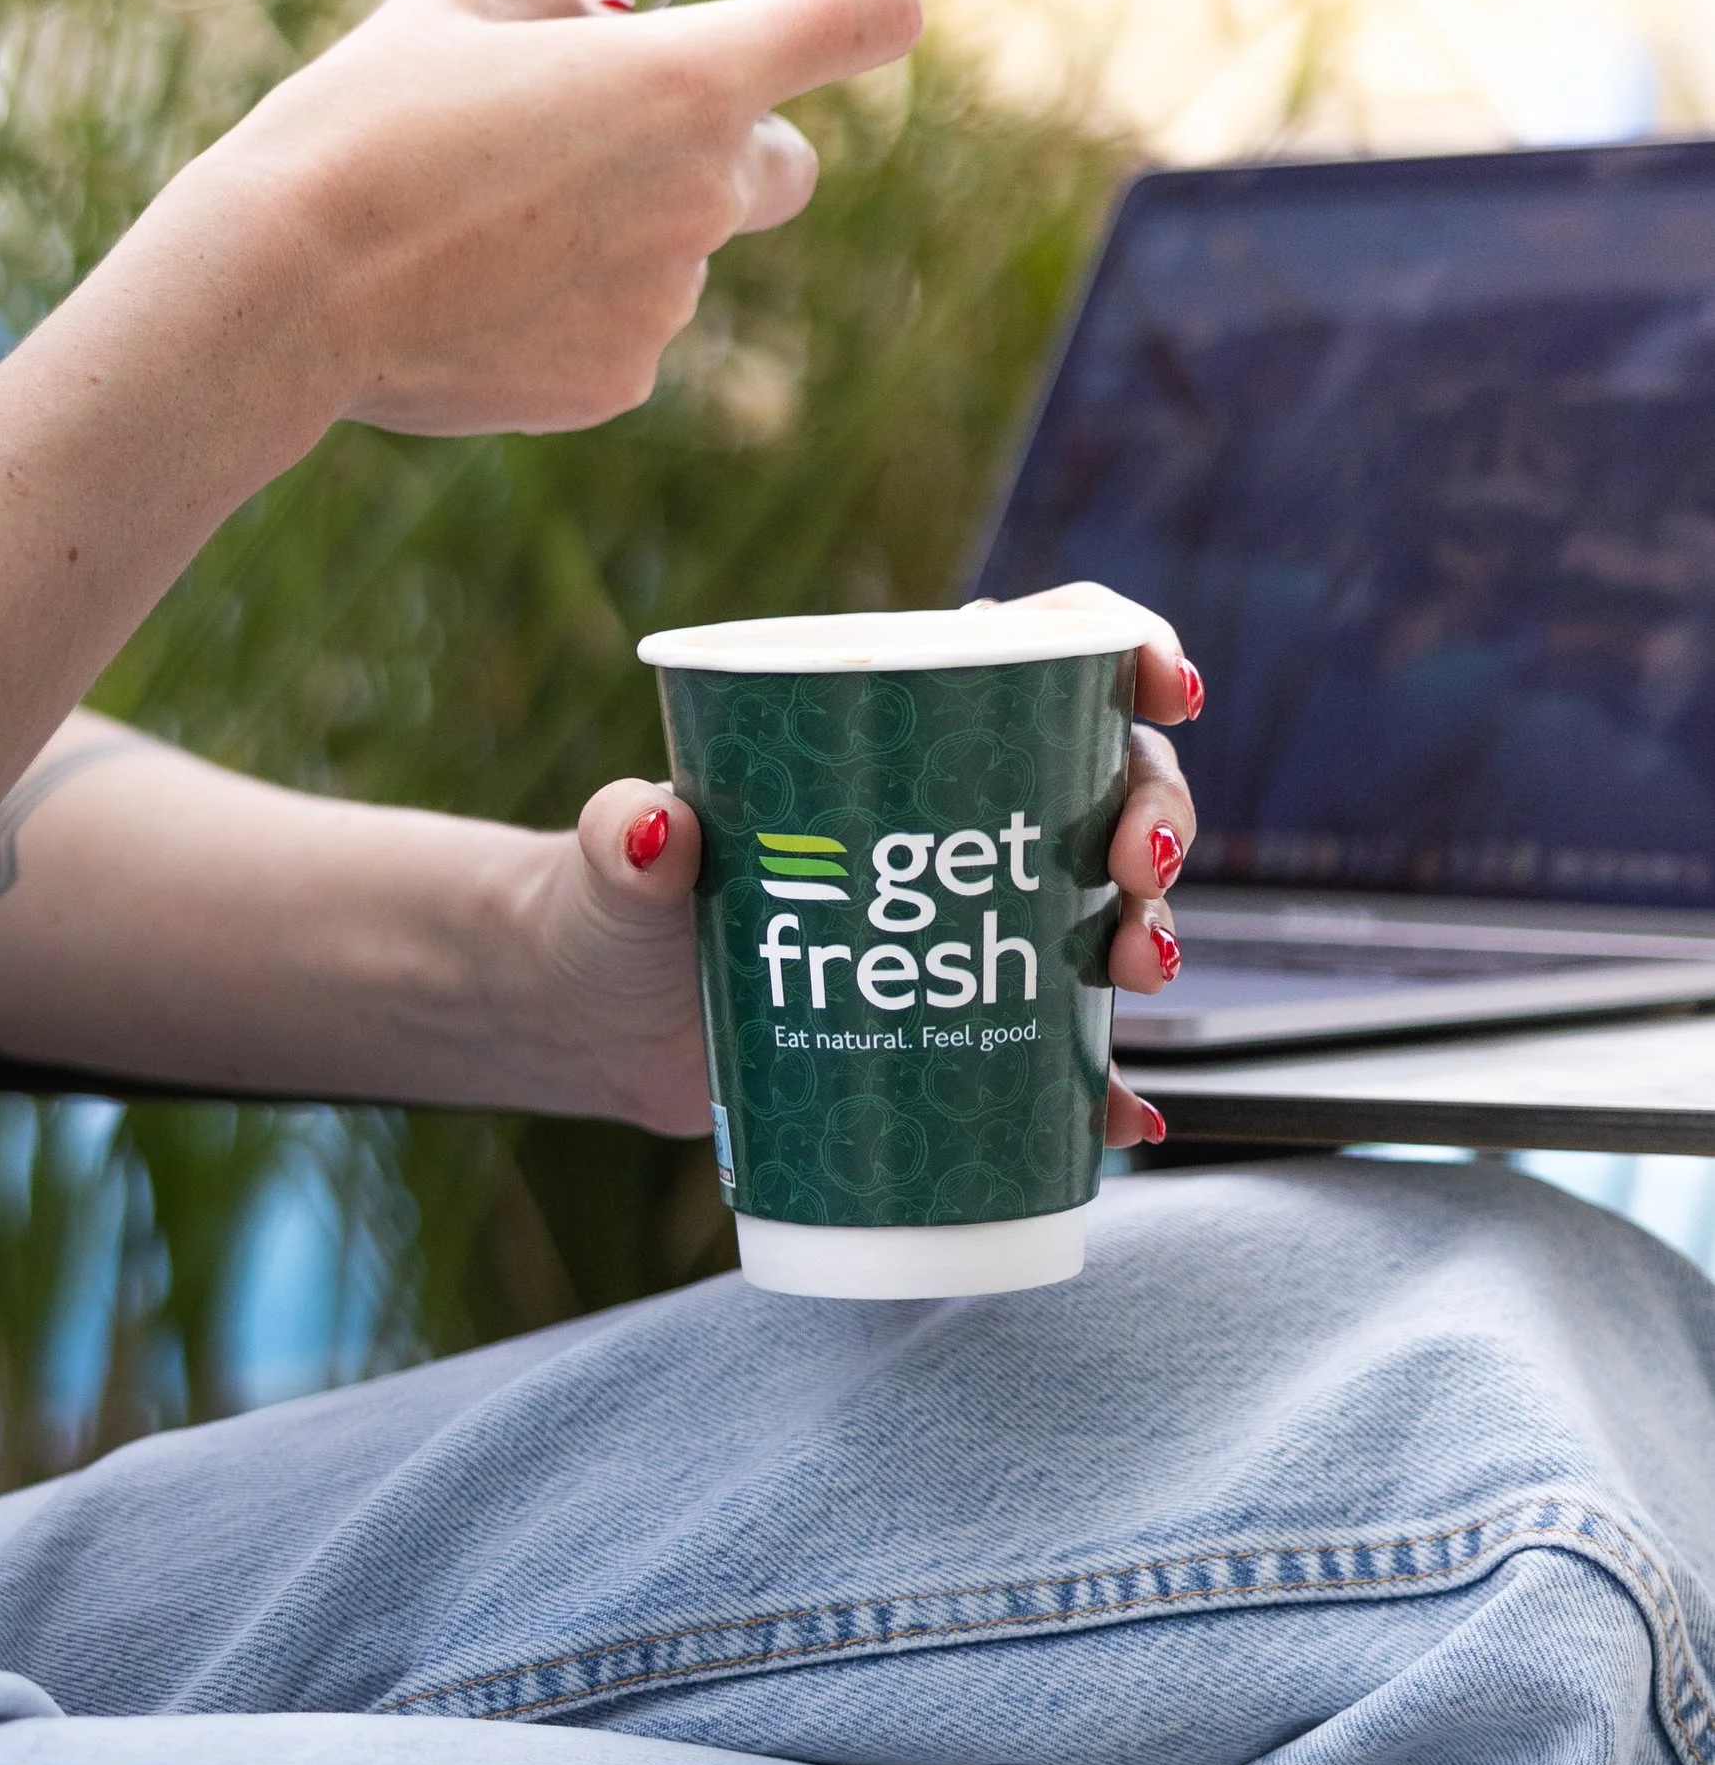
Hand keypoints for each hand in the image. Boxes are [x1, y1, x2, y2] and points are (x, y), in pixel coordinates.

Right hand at [156, 0, 922, 436]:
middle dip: (728, 146)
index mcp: (684, 77)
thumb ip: (556, 9)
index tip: (857, 2)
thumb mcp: (447, 14)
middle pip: (787, 163)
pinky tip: (474, 297)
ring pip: (682, 254)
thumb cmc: (357, 126)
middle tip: (616, 137)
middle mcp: (703, 193)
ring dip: (620, 234)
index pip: (859, 25)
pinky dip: (573, 311)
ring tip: (483, 227)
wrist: (284, 287)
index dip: (868, 5)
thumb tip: (609, 25)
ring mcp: (668, 300)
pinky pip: (625, 330)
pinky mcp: (617, 384)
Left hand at [523, 586, 1200, 1148]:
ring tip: (1137, 972)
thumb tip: (649, 828)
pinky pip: (1061, 1052)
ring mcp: (969, 916)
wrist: (597, 1024)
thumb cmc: (610, 907)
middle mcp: (955, 810)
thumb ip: (618, 842)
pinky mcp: (959, 1021)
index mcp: (891, 725)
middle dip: (1156, 813)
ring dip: (1150, 930)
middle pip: (1105, 777)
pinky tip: (1121, 1116)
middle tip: (1138, 872)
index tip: (1168, 686)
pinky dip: (1103, 1083)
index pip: (1039, 649)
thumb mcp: (611, 868)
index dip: (1124, 648)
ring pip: (1107, 902)